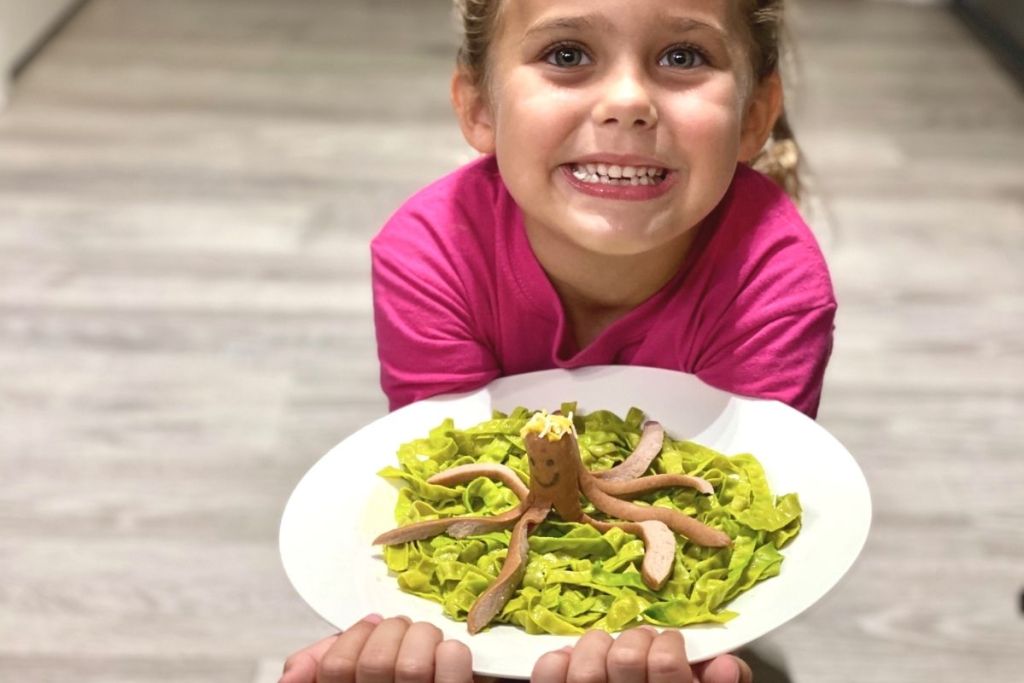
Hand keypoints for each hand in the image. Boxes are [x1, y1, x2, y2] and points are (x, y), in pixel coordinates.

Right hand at [280, 614, 473, 682]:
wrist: (457, 681)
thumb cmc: (404, 676)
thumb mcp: (350, 676)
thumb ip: (320, 667)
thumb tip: (290, 673)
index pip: (335, 665)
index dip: (353, 637)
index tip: (373, 627)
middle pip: (374, 661)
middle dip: (392, 632)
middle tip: (405, 633)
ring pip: (412, 663)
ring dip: (423, 637)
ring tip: (431, 645)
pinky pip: (452, 662)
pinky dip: (453, 650)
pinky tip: (452, 657)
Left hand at [531, 628, 751, 682]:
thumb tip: (727, 664)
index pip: (667, 665)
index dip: (670, 645)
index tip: (671, 645)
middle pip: (627, 658)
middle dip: (638, 641)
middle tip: (644, 644)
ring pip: (587, 665)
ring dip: (599, 645)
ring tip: (610, 650)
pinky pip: (549, 674)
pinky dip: (558, 659)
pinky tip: (573, 662)